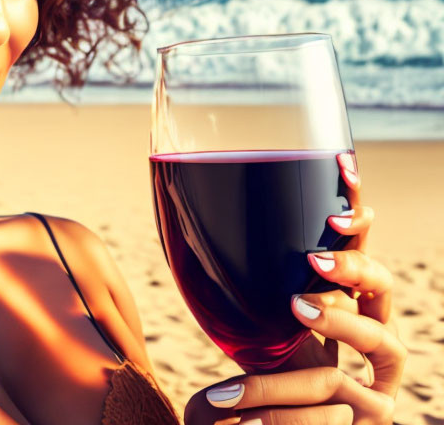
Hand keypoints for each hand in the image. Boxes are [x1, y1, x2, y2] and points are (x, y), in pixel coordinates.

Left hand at [183, 162, 406, 423]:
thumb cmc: (258, 355)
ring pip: (383, 339)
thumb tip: (180, 214)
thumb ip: (233, 271)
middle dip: (354, 264)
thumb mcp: (245, 310)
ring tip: (299, 308)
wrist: (262, 420)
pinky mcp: (373, 410)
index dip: (354, 202)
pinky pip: (357, 398)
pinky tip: (283, 384)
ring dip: (343, 324)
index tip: (341, 165)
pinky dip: (314, 395)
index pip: (357, 240)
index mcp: (342, 288)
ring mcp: (377, 368)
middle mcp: (369, 321)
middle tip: (315, 258)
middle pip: (381, 282)